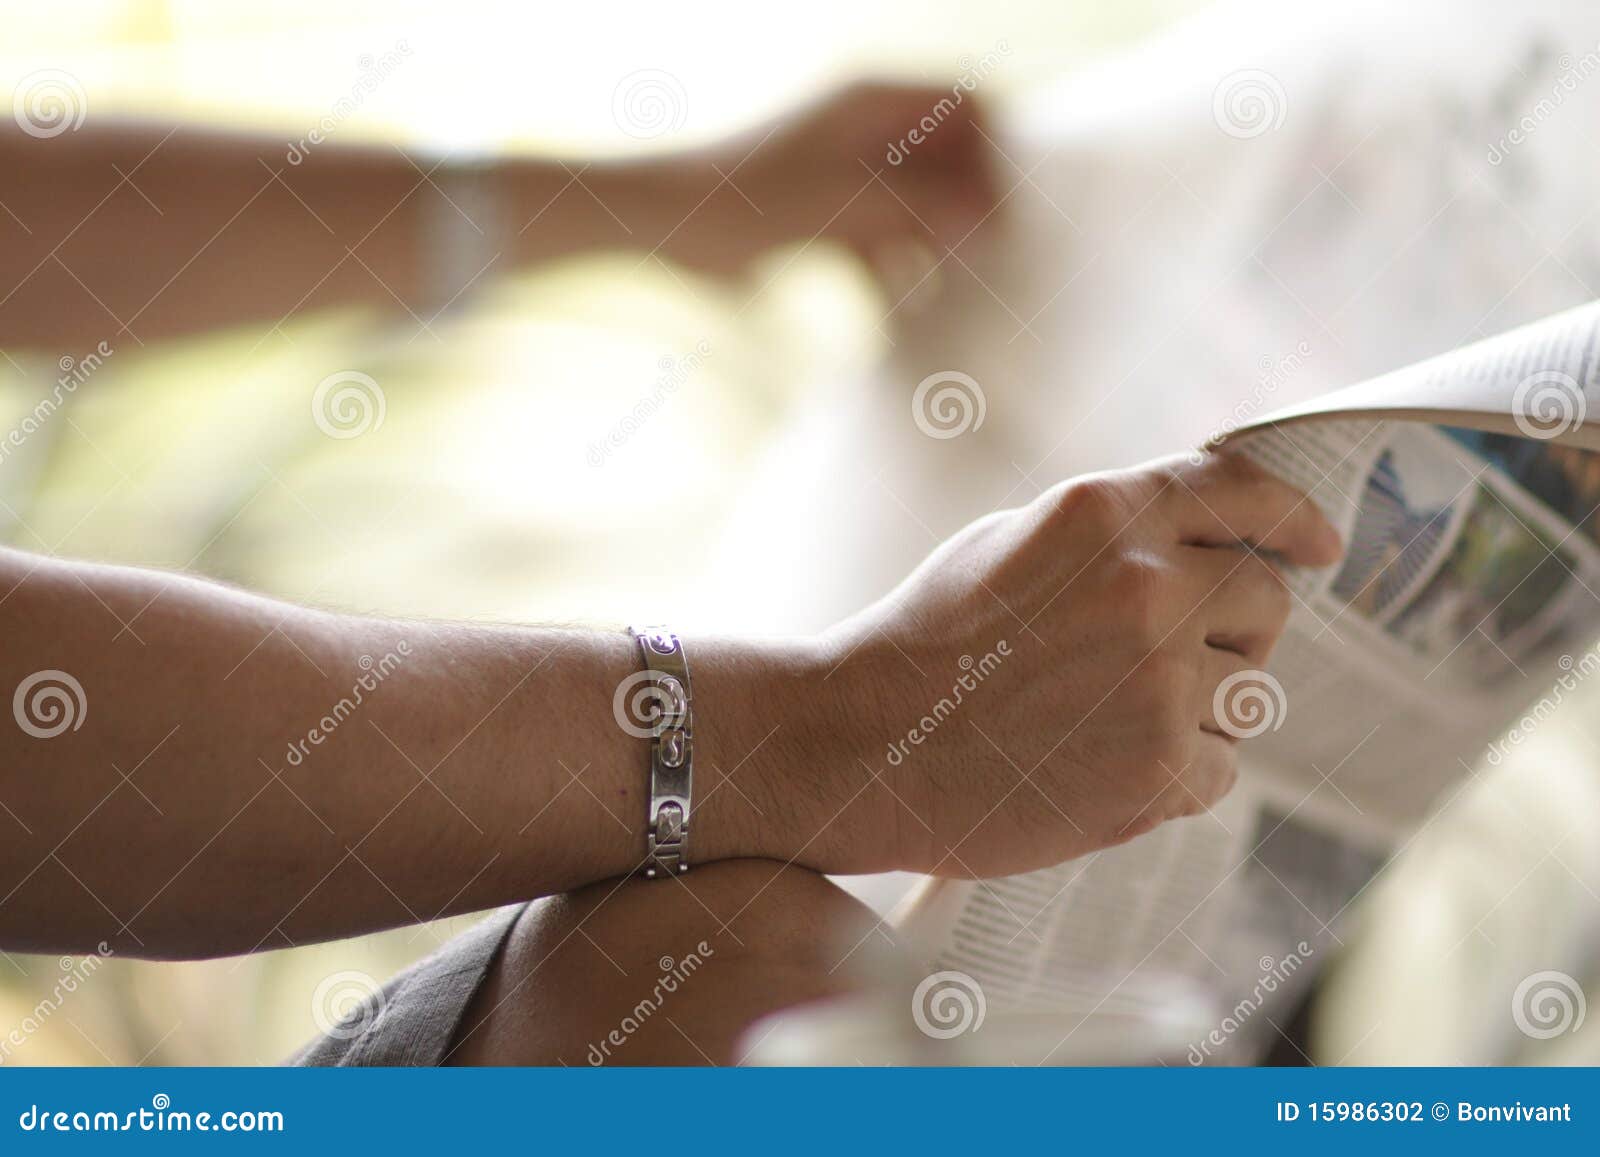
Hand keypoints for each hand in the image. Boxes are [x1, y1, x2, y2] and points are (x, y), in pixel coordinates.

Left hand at [655, 82, 996, 285]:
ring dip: (932, 243)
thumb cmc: (739, 202)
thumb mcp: (840, 204)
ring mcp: (844, 168)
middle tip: (978, 261)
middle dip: (965, 208)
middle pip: (948, 158)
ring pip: (917, 200)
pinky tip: (898, 305)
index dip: (991, 158)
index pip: (968, 107)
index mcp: (871, 101)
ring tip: (942, 290)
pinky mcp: (824, 210)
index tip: (996, 216)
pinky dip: (893, 264)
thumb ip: (920, 204)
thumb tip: (992, 216)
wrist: (658, 222)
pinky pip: (880, 232)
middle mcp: (863, 126)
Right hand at [806, 452, 1342, 877]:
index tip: (1320, 547)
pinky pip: (1220, 767)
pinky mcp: (1160, 767)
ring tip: (1107, 721)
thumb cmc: (925, 643)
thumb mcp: (1011, 542)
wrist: (861, 745)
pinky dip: (1176, 776)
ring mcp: (1160, 678)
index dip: (1295, 521)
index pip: (1247, 495)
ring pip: (1250, 691)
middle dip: (1231, 631)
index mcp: (1106, 511)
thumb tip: (1201, 538)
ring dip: (1201, 708)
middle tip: (1164, 662)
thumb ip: (1113, 532)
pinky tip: (1101, 770)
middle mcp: (1147, 583)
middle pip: (1266, 598)